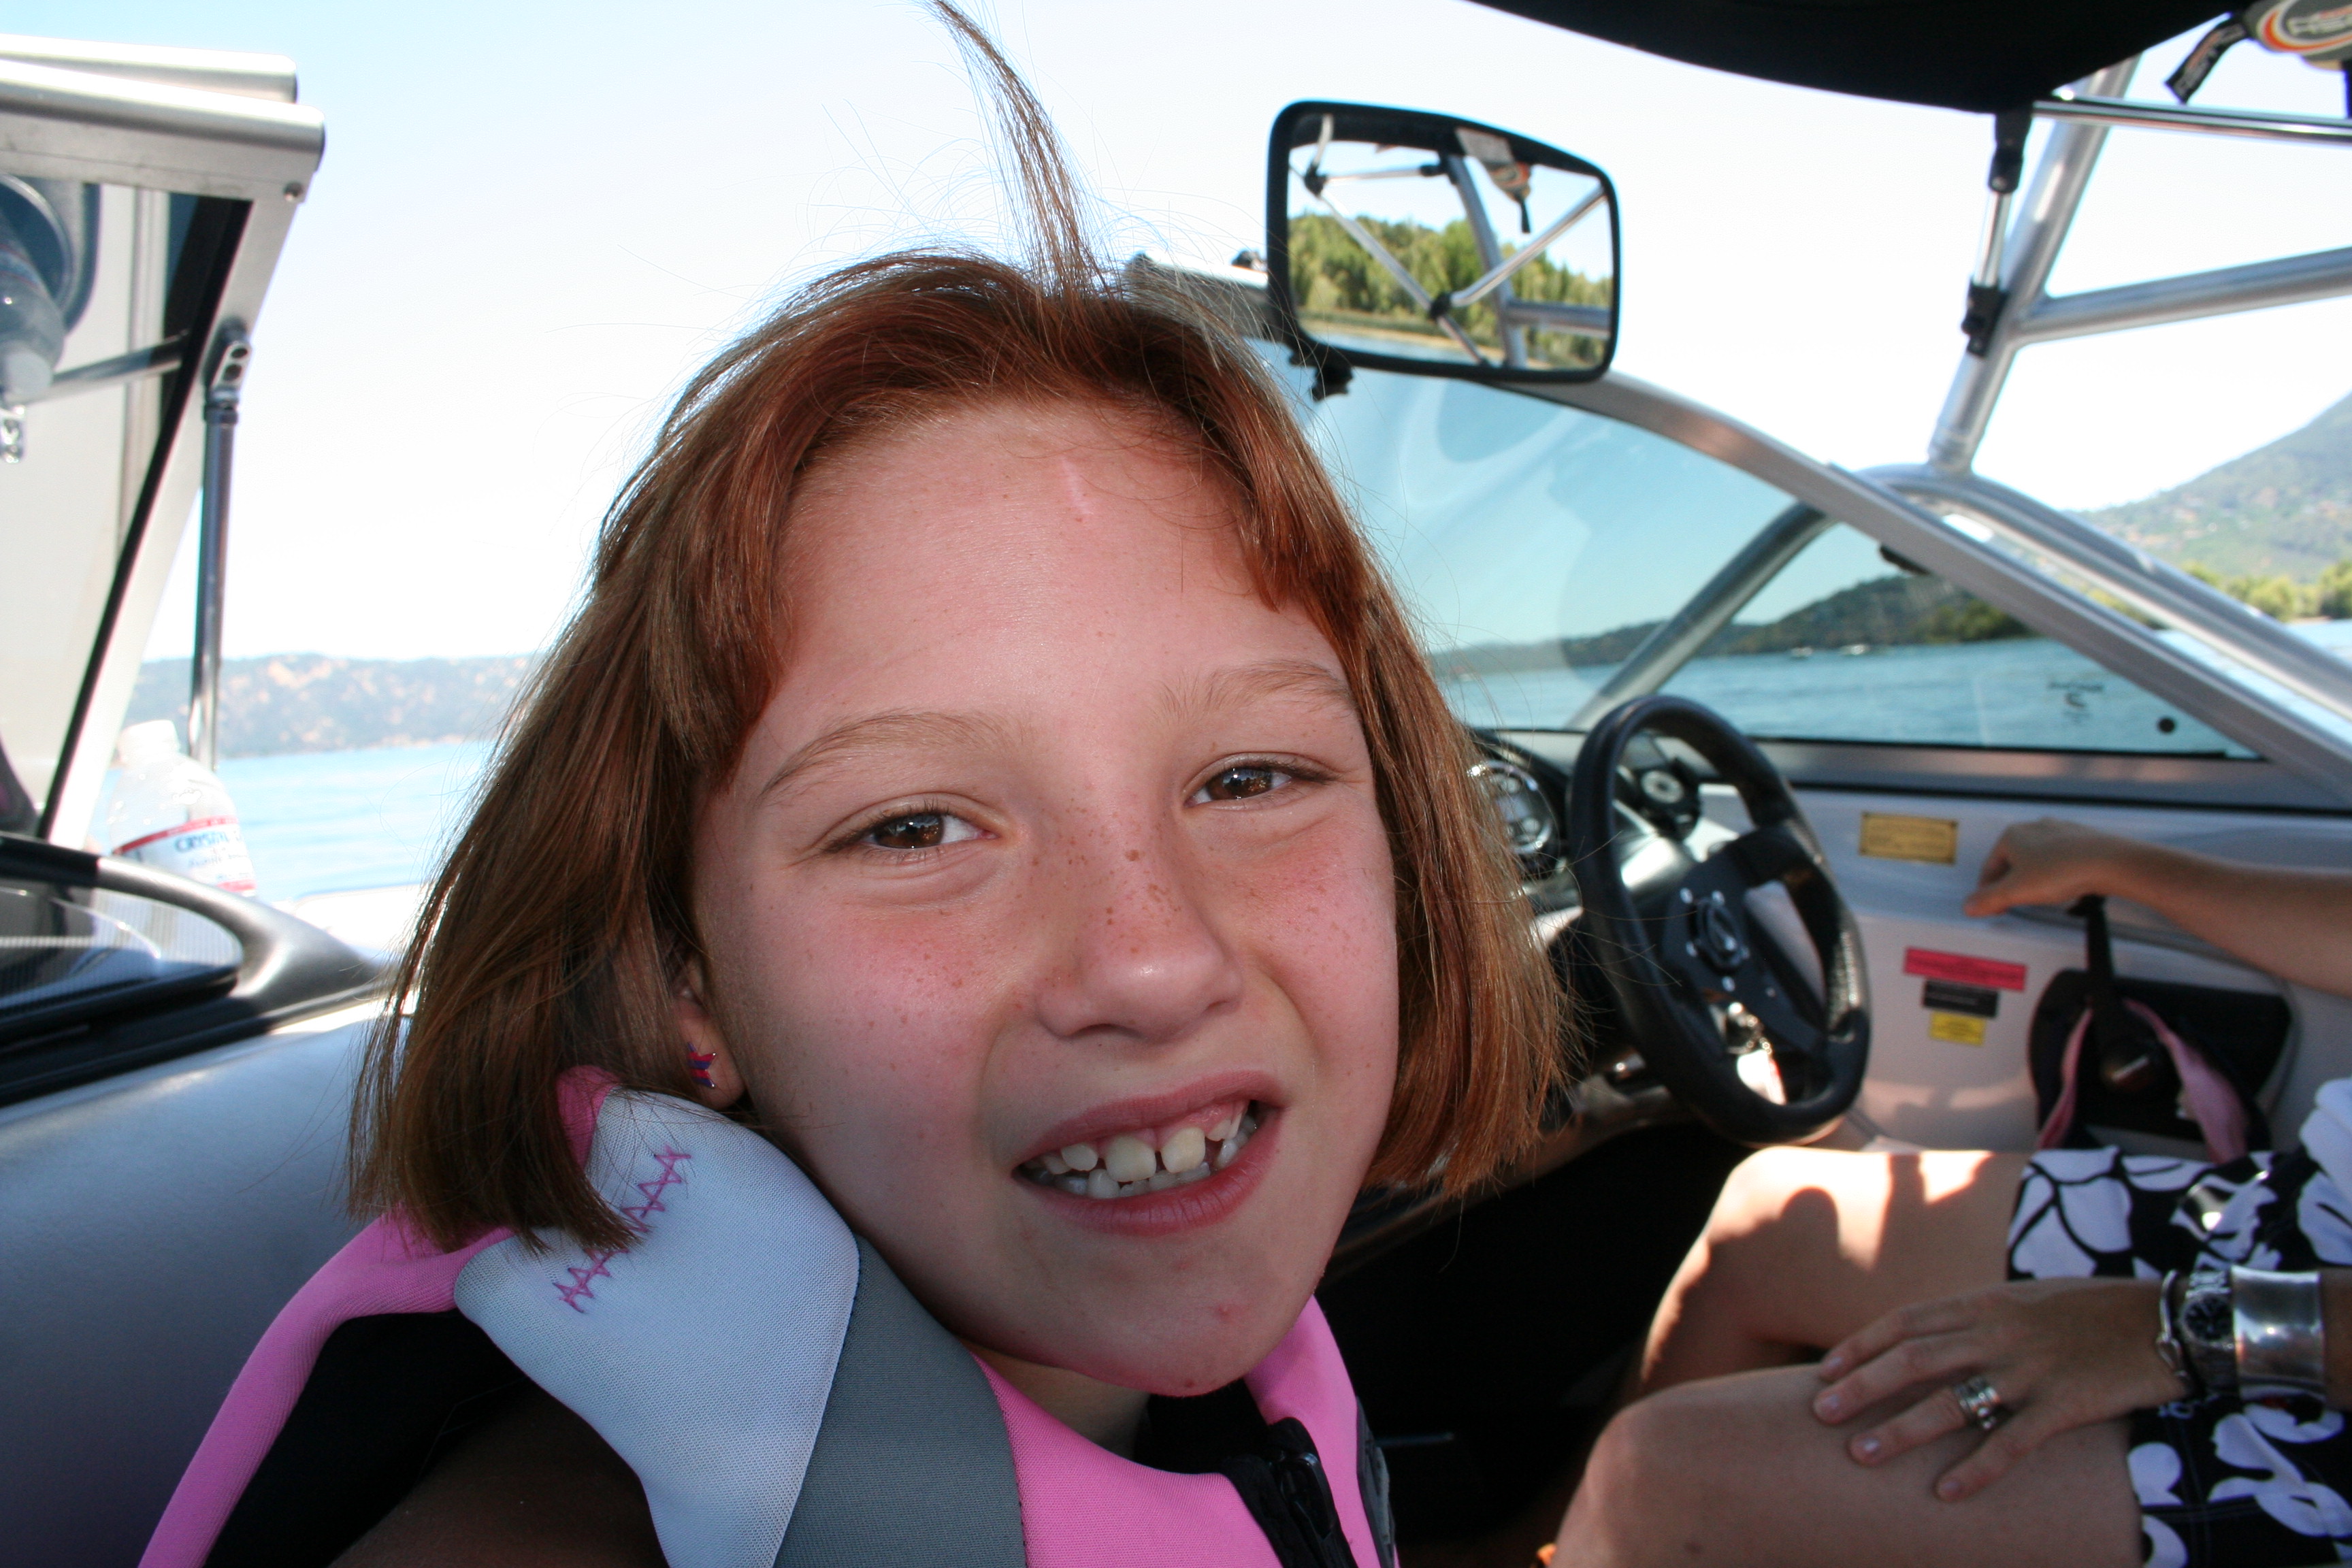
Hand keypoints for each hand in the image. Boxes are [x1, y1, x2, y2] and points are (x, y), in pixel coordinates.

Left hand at [1809, 1277, 2185, 1499]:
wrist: (2169, 1320)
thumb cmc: (2094, 1311)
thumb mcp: (2026, 1300)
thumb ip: (1979, 1317)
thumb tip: (1930, 1339)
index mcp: (1986, 1303)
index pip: (1906, 1321)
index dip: (1862, 1346)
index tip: (1825, 1371)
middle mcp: (1999, 1332)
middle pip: (1914, 1359)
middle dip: (1862, 1386)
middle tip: (1820, 1413)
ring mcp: (2031, 1370)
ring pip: (1952, 1400)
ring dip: (1903, 1430)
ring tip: (1862, 1455)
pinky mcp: (2067, 1405)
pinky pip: (2013, 1442)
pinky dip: (1977, 1468)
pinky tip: (1946, 1493)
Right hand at [1963, 818, 2143, 918]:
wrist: (2109, 862)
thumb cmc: (2062, 870)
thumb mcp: (2017, 891)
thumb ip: (1989, 900)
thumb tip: (1970, 905)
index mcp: (2012, 835)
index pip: (1989, 867)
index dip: (1988, 890)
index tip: (1992, 906)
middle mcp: (2035, 827)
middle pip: (2013, 861)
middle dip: (2012, 883)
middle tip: (2014, 902)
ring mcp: (2060, 831)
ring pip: (2038, 858)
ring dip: (2035, 877)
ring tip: (2042, 896)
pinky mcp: (2081, 839)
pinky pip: (2061, 858)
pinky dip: (2058, 873)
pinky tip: (2065, 886)